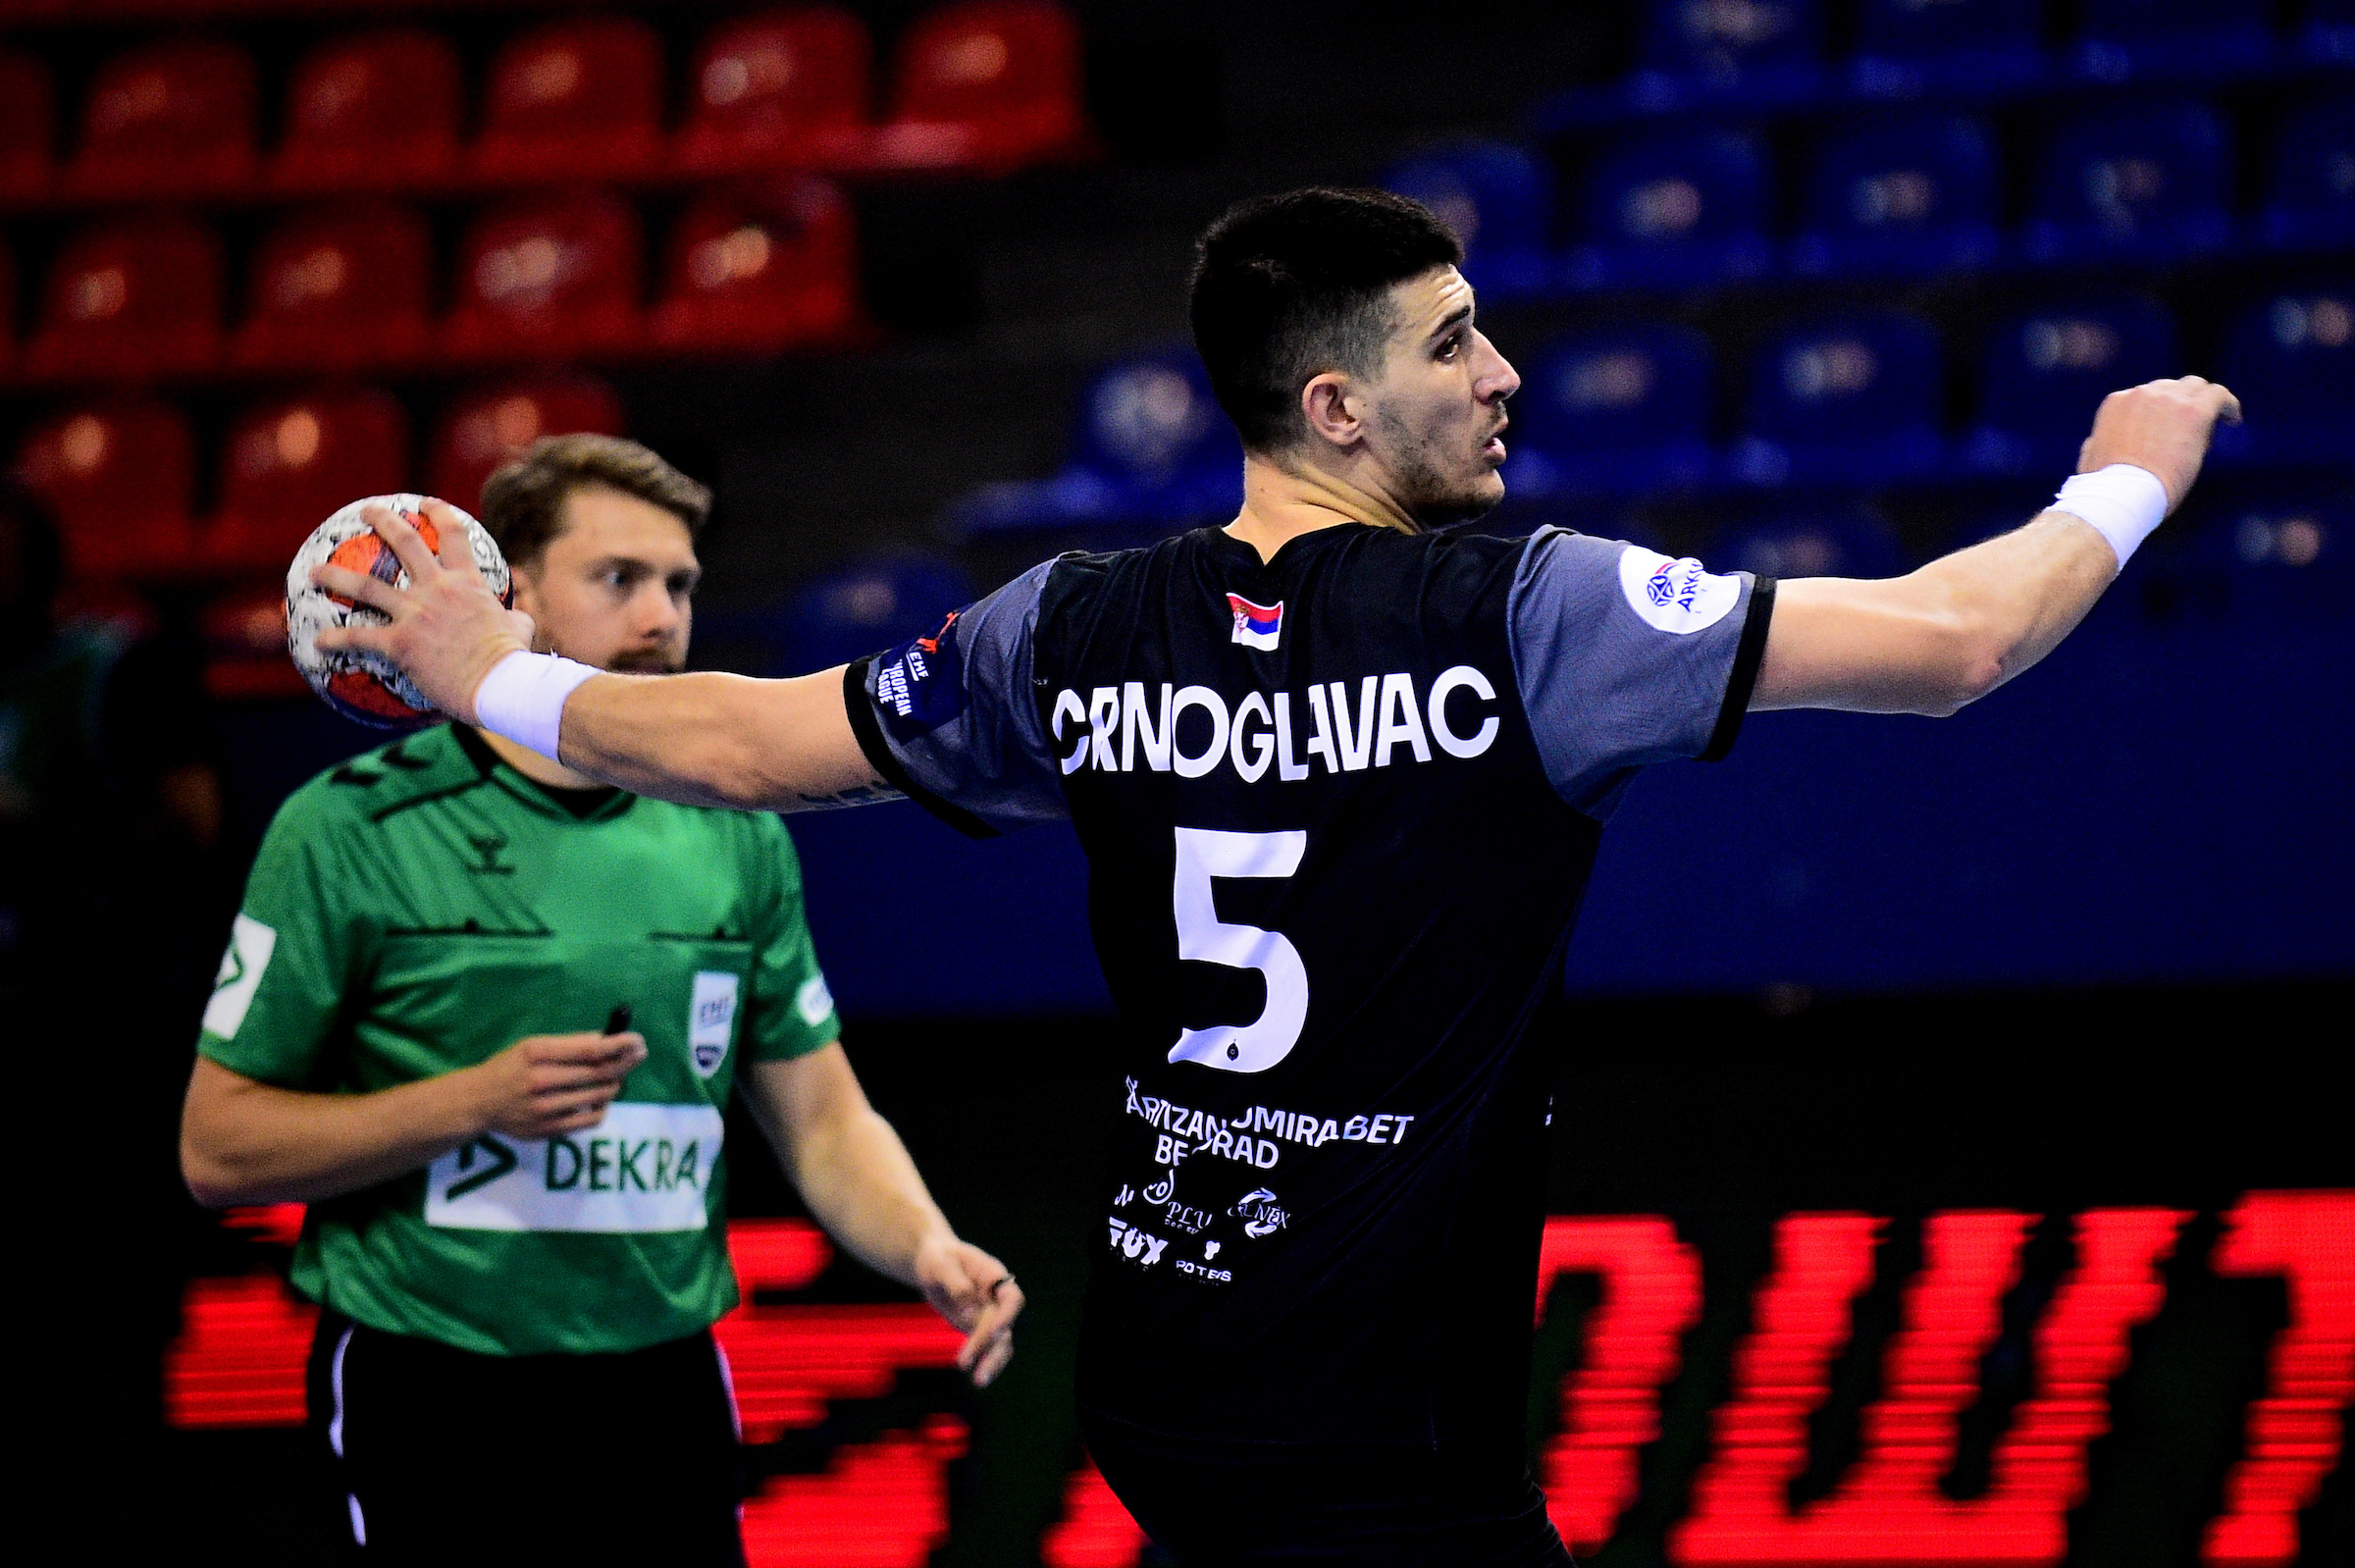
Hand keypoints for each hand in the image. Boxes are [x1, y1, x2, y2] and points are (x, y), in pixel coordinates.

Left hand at [312, 498, 536, 722]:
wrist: (499, 683)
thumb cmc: (513, 660)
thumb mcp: (521, 629)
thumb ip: (515, 617)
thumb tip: (518, 619)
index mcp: (468, 583)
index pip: (454, 535)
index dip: (439, 513)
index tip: (425, 504)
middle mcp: (438, 589)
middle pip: (404, 543)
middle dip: (382, 521)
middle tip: (366, 513)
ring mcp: (416, 614)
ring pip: (367, 586)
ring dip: (336, 576)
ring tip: (315, 572)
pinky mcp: (400, 643)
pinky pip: (360, 638)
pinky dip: (336, 639)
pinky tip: (318, 642)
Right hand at [461, 1029, 647, 1139]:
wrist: (479, 1102)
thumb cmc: (511, 1068)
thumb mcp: (532, 1046)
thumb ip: (569, 1044)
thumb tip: (607, 1039)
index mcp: (536, 1053)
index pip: (589, 1050)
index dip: (619, 1045)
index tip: (637, 1041)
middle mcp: (539, 1081)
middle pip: (598, 1073)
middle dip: (625, 1063)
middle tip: (639, 1055)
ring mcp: (543, 1109)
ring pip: (598, 1096)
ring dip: (615, 1084)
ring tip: (616, 1077)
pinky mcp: (547, 1131)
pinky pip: (590, 1119)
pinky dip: (602, 1107)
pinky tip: (600, 1098)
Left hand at [914, 1232, 1024, 1387]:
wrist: (933, 1261)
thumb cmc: (939, 1258)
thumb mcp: (941, 1265)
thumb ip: (956, 1285)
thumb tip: (969, 1312)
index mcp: (995, 1277)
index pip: (1011, 1299)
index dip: (1008, 1316)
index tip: (996, 1332)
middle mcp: (997, 1298)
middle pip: (1006, 1327)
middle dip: (994, 1349)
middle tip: (980, 1371)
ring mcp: (989, 1314)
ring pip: (999, 1342)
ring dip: (992, 1362)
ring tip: (979, 1381)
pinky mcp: (977, 1327)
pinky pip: (984, 1347)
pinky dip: (981, 1361)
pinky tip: (974, 1376)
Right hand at [2076, 375, 2241, 514]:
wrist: (2123, 494)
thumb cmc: (2106, 488)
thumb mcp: (2091, 459)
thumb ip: (2098, 443)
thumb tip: (2097, 442)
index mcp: (2116, 403)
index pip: (2146, 396)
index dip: (2160, 413)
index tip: (2169, 428)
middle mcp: (2141, 393)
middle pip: (2171, 389)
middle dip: (2180, 405)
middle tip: (2190, 429)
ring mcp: (2169, 399)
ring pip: (2196, 387)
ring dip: (2203, 402)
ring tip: (2215, 422)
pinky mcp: (2194, 410)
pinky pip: (2219, 395)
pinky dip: (2227, 405)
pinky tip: (2233, 419)